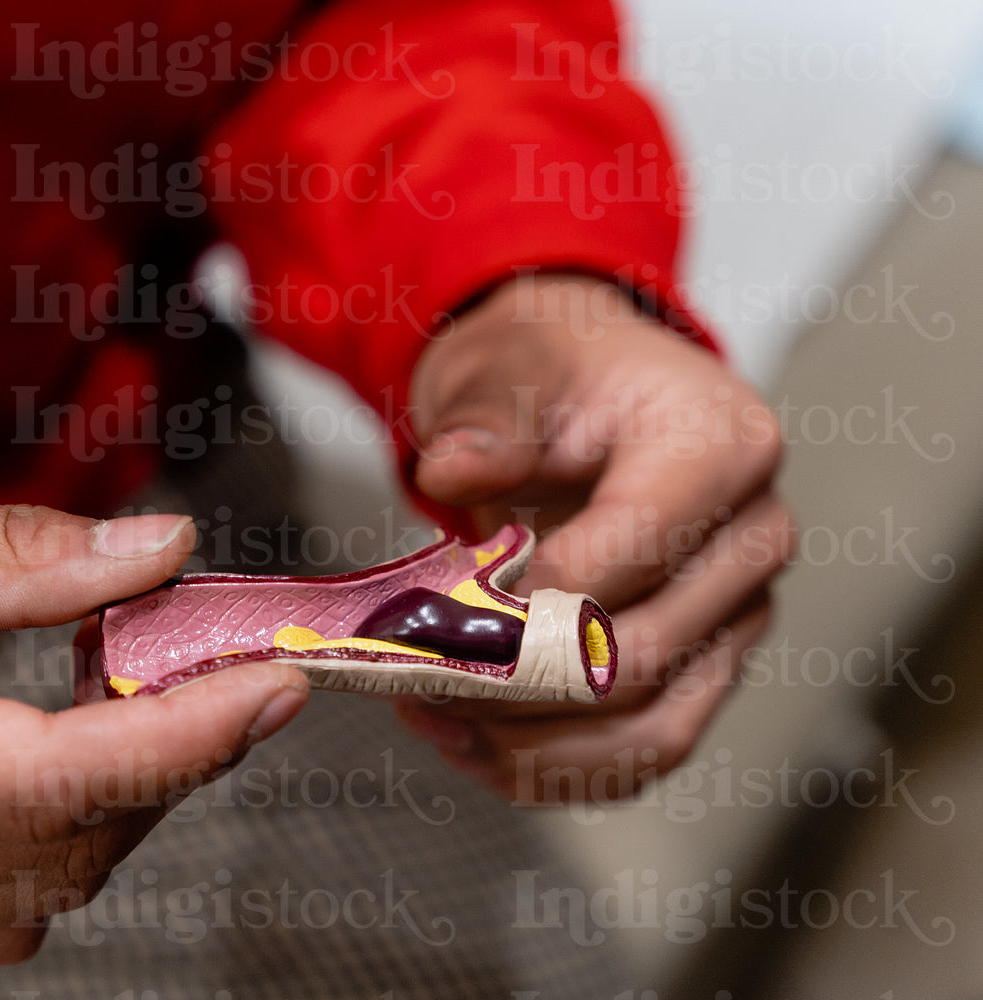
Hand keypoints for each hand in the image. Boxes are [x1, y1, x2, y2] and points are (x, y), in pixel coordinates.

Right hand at [0, 458, 307, 973]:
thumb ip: (6, 556)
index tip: (275, 681)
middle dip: (173, 757)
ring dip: (112, 802)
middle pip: (73, 846)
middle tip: (209, 660)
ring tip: (122, 698)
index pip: (71, 776)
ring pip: (38, 895)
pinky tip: (34, 758)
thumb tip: (153, 555)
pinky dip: (40, 840)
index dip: (198, 732)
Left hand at [395, 275, 792, 802]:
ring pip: (650, 732)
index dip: (537, 595)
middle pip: (641, 657)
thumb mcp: (510, 367)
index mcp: (723, 449)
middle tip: (416, 670)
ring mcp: (734, 616)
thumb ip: (488, 423)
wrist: (590, 395)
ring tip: (435, 718)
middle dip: (514, 681)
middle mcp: (751, 542)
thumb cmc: (557, 375)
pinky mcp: (703, 669)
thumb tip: (451, 469)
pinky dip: (552, 767)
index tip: (448, 607)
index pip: (639, 550)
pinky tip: (470, 744)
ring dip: (530, 747)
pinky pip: (639, 753)